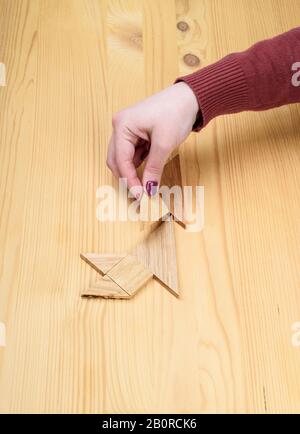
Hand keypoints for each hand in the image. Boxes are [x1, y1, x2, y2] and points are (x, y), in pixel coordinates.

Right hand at [106, 82, 198, 198]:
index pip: (121, 160)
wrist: (190, 97)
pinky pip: (132, 153)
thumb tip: (148, 189)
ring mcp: (127, 129)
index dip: (130, 180)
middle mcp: (120, 126)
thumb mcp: (164, 144)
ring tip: (144, 186)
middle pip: (116, 160)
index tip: (140, 196)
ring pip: (122, 158)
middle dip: (127, 178)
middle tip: (140, 194)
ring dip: (132, 172)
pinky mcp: (136, 133)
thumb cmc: (176, 112)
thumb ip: (153, 169)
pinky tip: (147, 173)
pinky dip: (138, 165)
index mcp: (123, 125)